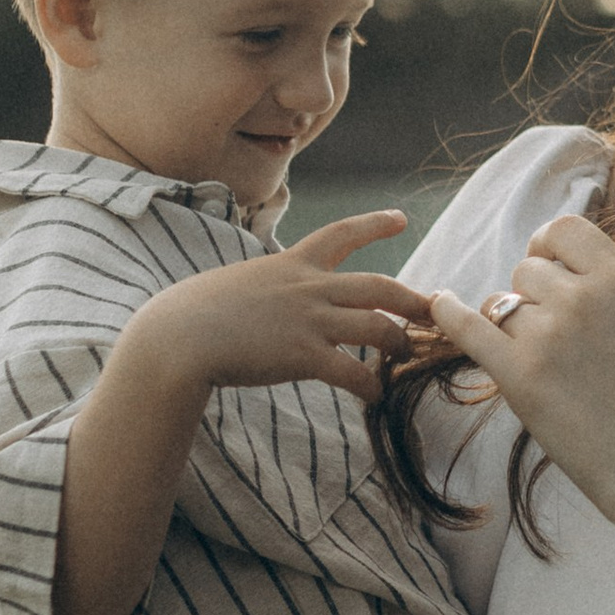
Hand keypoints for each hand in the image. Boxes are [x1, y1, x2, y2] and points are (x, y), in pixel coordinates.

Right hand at [123, 213, 424, 409]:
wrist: (178, 336)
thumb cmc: (194, 313)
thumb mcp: (238, 284)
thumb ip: (265, 288)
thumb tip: (268, 299)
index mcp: (291, 264)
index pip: (341, 234)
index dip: (374, 224)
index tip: (400, 217)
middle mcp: (308, 286)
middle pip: (380, 285)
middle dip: (413, 299)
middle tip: (436, 309)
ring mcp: (308, 319)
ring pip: (377, 327)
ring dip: (399, 344)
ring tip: (406, 357)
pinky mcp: (303, 354)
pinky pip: (352, 371)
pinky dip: (369, 385)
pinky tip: (374, 396)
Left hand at [421, 213, 614, 551]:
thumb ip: (606, 291)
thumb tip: (550, 269)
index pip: (563, 229)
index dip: (548, 248)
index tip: (547, 270)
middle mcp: (586, 296)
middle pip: (527, 269)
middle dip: (530, 296)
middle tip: (549, 336)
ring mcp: (551, 334)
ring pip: (500, 304)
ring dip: (508, 327)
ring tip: (539, 363)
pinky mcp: (521, 375)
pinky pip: (466, 328)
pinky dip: (448, 316)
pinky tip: (438, 307)